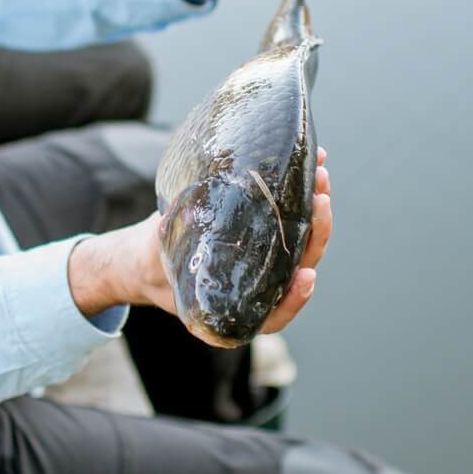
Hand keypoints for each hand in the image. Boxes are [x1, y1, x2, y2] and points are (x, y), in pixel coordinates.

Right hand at [68, 151, 333, 340]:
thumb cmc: (154, 265)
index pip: (275, 313)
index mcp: (238, 306)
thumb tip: (169, 224)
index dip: (295, 299)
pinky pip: (293, 216)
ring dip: (316, 207)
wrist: (151, 259)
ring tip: (321, 171)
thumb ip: (168, 246)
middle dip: (316, 232)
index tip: (306, 276)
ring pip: (303, 240)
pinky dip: (303, 190)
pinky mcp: (268, 234)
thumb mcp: (158, 256)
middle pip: (300, 267)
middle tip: (321, 199)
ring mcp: (268, 260)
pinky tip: (315, 160)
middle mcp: (260, 285)